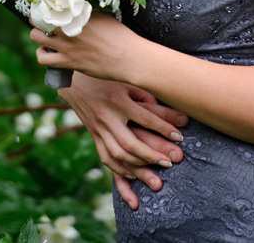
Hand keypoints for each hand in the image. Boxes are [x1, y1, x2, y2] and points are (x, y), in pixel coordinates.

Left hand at [29, 12, 135, 82]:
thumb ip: (86, 12)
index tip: (44, 6)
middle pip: (40, 18)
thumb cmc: (120, 36)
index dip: (44, 5)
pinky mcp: (67, 62)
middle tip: (42, 22)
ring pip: (36, 37)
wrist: (128, 58)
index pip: (52, 4)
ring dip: (37, 36)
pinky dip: (42, 55)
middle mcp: (69, 27)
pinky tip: (49, 52)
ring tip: (44, 37)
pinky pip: (43, 58)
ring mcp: (66, 45)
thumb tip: (75, 9)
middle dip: (38, 20)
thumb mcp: (103, 16)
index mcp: (78, 12)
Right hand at [58, 72, 186, 209]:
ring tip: (155, 176)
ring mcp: (98, 128)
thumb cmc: (106, 76)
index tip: (180, 137)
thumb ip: (145, 94)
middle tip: (170, 162)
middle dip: (151, 155)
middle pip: (130, 143)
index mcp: (119, 100)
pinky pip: (105, 157)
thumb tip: (165, 108)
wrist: (73, 79)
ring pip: (117, 154)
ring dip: (137, 167)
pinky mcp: (93, 134)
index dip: (164, 129)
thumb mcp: (127, 79)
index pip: (145, 118)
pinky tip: (132, 177)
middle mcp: (107, 117)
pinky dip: (119, 169)